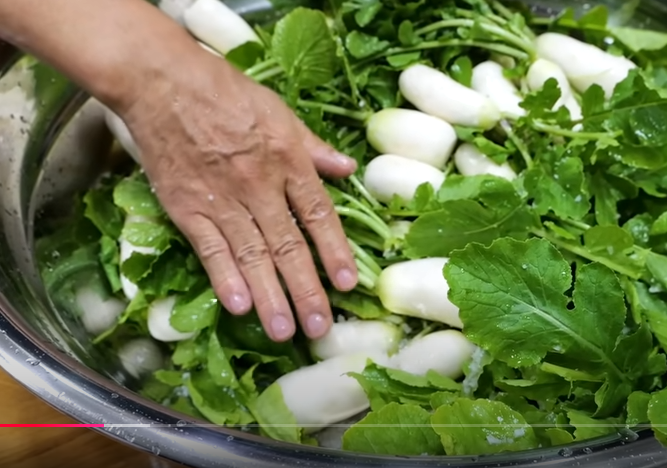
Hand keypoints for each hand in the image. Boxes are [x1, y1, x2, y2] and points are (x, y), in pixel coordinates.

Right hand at [119, 47, 357, 341]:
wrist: (163, 83)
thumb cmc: (225, 92)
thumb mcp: (280, 113)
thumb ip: (313, 147)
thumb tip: (348, 168)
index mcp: (288, 161)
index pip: (318, 215)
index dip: (334, 251)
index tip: (347, 284)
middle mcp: (260, 186)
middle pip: (288, 245)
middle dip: (306, 290)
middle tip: (320, 328)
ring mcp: (222, 200)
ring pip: (253, 256)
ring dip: (271, 297)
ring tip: (285, 332)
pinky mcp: (186, 208)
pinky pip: (210, 249)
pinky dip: (225, 278)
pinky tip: (240, 307)